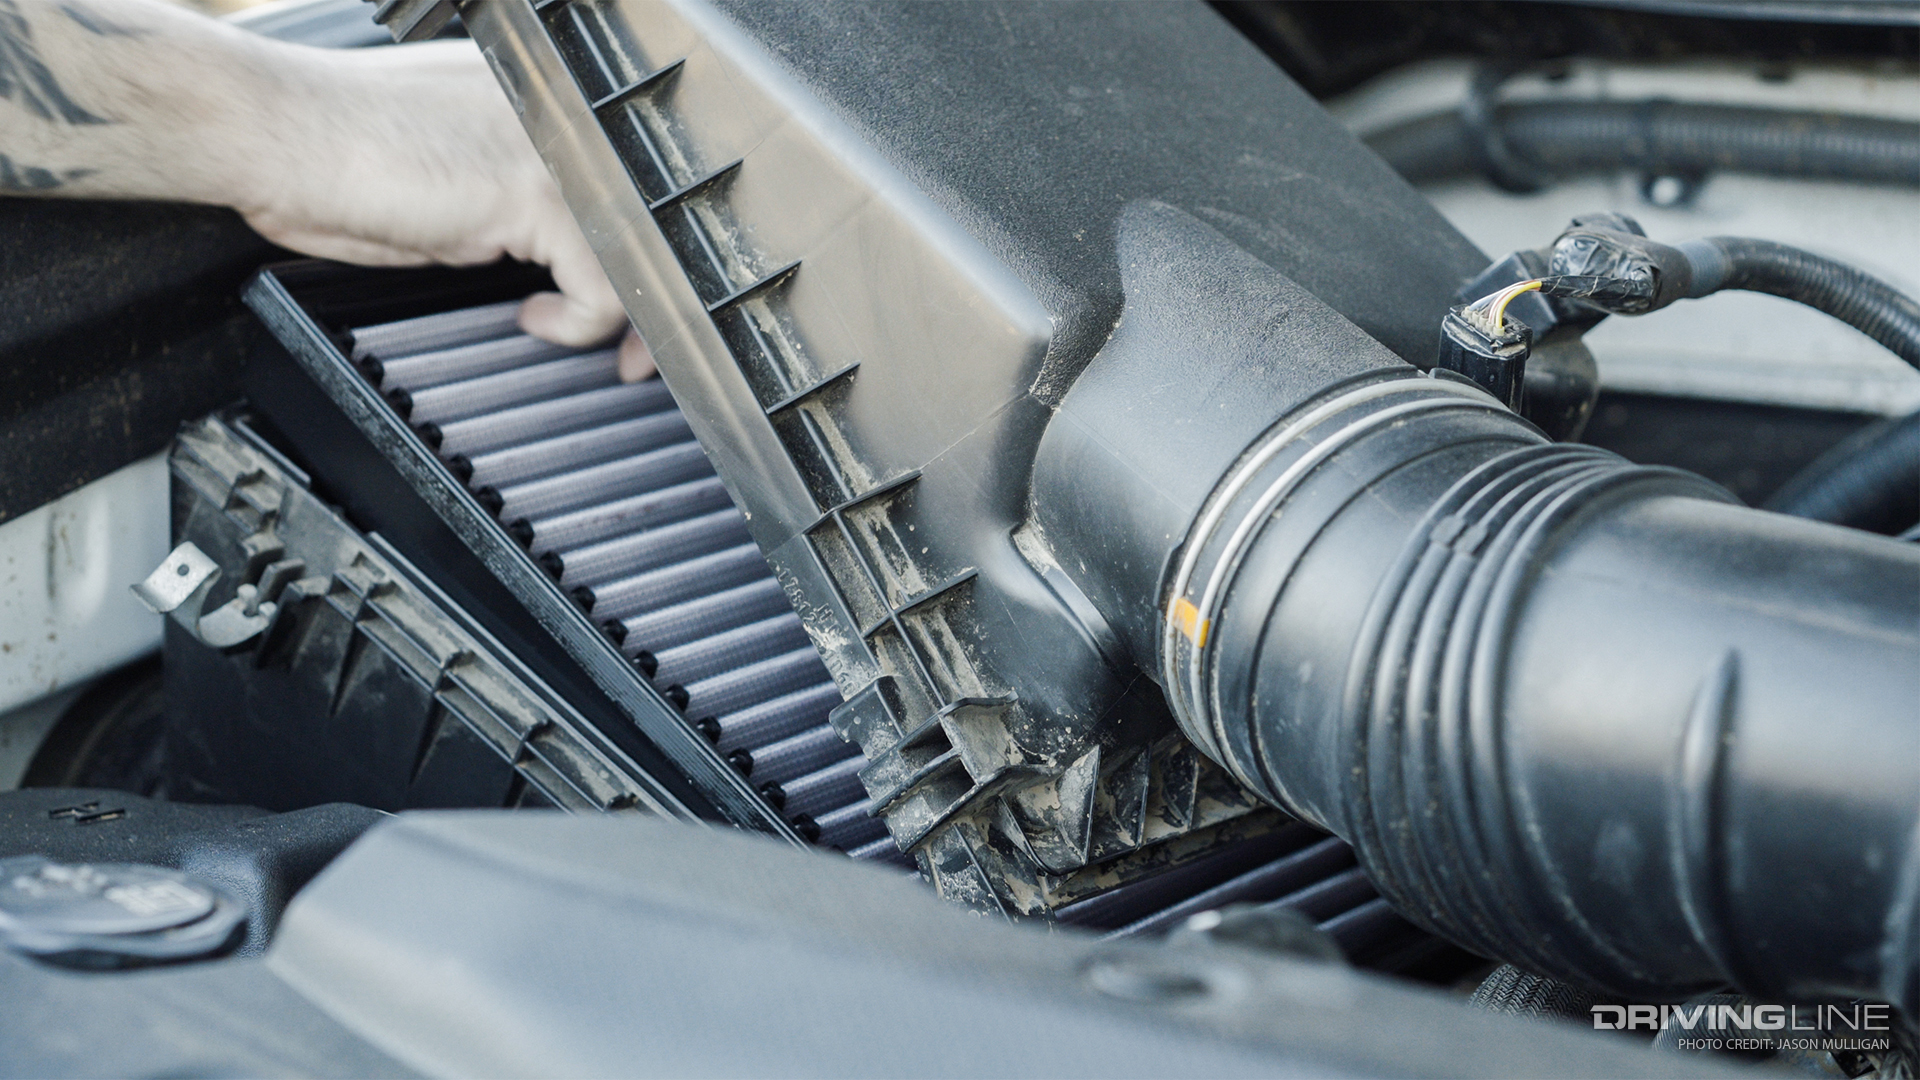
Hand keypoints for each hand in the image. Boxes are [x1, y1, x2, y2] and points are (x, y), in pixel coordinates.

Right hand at [230, 40, 655, 379]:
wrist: (269, 127)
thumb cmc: (322, 150)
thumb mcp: (442, 173)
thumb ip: (503, 200)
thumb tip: (541, 257)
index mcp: (535, 97)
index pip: (619, 185)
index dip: (634, 255)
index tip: (629, 308)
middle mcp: (555, 113)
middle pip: (644, 221)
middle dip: (652, 301)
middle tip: (640, 356)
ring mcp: (550, 149)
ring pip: (636, 258)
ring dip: (624, 322)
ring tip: (578, 339)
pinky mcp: (532, 193)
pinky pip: (598, 287)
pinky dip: (576, 324)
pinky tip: (536, 322)